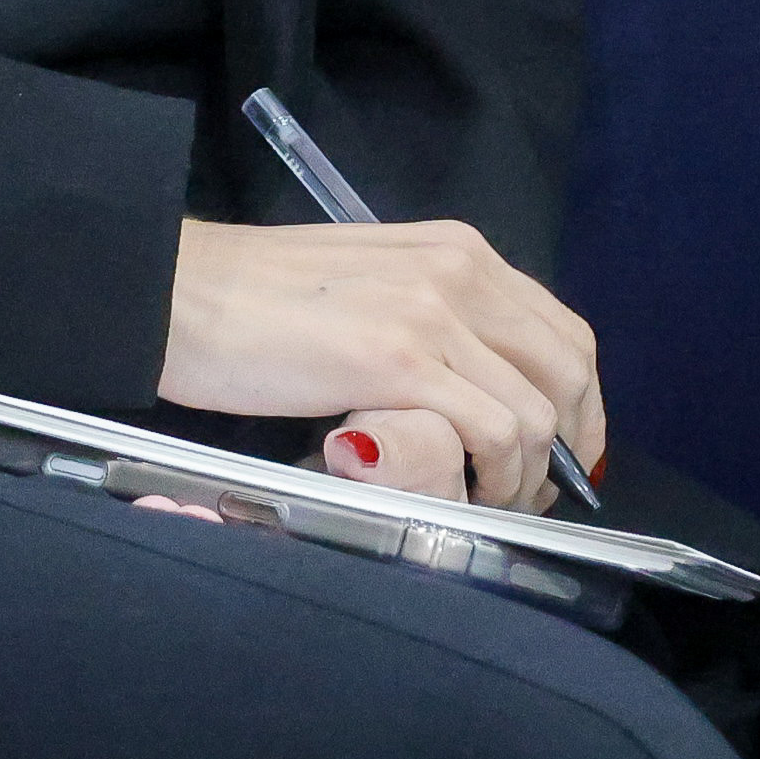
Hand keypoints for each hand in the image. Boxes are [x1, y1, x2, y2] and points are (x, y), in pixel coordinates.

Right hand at [159, 215, 604, 510]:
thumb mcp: (374, 288)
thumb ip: (433, 321)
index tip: (563, 458)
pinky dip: (491, 478)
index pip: (563, 333)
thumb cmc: (259, 302)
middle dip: (566, 450)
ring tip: (483, 508)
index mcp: (460, 251)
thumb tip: (480, 385)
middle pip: (568, 371)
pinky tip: (458, 498)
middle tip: (527, 500)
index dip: (580, 406)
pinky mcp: (396, 360)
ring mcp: (433, 314)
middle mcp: (461, 271)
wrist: (178, 290)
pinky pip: (491, 431)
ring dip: (524, 478)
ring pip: (536, 411)